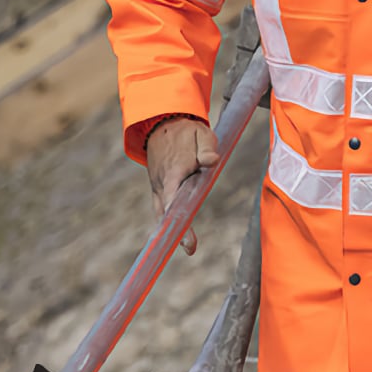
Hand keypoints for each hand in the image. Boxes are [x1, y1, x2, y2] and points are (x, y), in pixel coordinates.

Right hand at [145, 116, 218, 255]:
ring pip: (162, 212)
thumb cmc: (187, 132)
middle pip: (165, 212)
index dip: (179, 218)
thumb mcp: (201, 134)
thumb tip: (213, 161)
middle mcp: (162, 183)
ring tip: (188, 246)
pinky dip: (168, 221)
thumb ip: (207, 148)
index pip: (174, 200)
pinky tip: (179, 235)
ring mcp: (158, 187)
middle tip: (190, 248)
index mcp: (173, 172)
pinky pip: (163, 208)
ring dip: (171, 229)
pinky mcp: (160, 189)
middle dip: (175, 231)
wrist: (164, 124)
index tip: (185, 235)